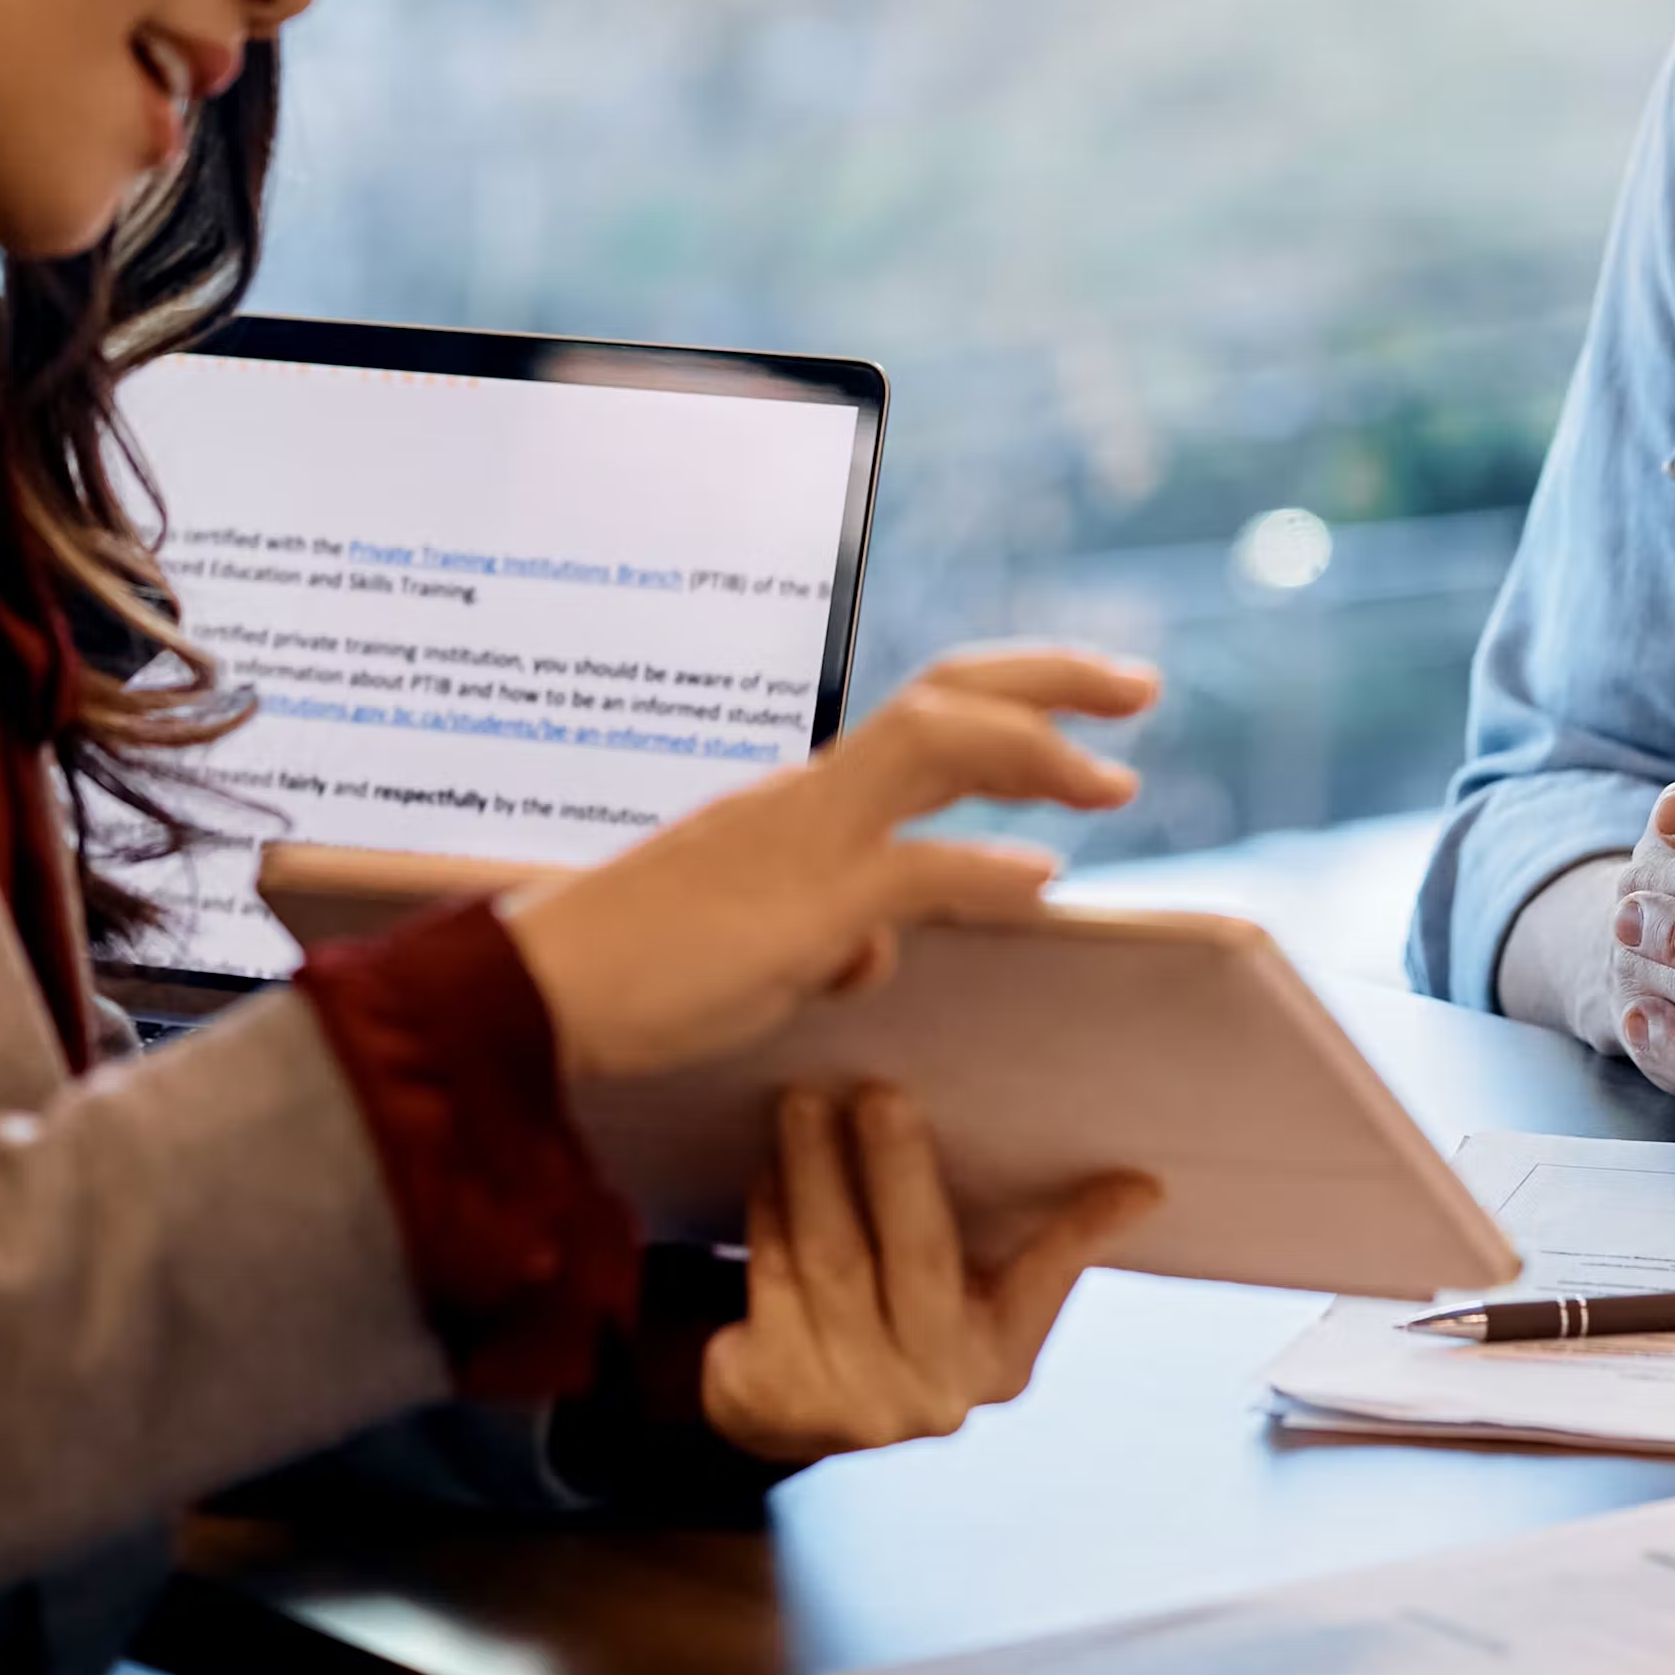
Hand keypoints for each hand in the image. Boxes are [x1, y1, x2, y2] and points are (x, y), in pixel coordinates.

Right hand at [501, 649, 1156, 1086]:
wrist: (534, 995)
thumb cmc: (633, 972)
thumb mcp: (753, 942)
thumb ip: (827, 931)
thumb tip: (879, 950)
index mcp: (801, 797)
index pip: (924, 713)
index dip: (1014, 697)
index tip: (1087, 703)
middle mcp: (808, 793)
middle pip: (947, 696)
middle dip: (1051, 680)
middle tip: (1140, 685)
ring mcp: (801, 839)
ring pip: (937, 746)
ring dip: (1035, 752)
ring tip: (1115, 778)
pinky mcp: (795, 907)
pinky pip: (910, 869)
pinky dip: (982, 870)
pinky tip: (1040, 883)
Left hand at [699, 1085, 1159, 1465]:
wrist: (790, 1408)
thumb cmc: (900, 1314)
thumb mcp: (977, 1295)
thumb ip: (1040, 1245)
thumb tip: (1141, 1186)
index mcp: (996, 1359)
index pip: (1046, 1280)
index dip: (1086, 1230)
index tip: (1137, 1182)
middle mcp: (932, 1392)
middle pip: (918, 1257)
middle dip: (898, 1167)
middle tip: (877, 1091)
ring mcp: (849, 1402)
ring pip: (831, 1260)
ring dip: (814, 1172)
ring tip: (803, 1103)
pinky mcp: (772, 1396)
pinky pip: (772, 1281)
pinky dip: (766, 1218)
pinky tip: (765, 1172)